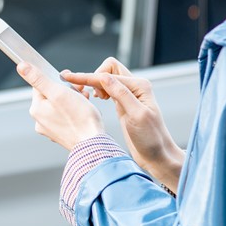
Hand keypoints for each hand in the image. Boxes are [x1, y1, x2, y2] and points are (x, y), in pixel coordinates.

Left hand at [16, 62, 105, 150]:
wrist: (93, 143)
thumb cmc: (79, 118)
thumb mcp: (58, 92)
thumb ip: (38, 78)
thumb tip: (21, 66)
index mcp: (36, 109)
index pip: (40, 85)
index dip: (56, 80)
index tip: (68, 82)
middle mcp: (40, 121)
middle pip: (51, 95)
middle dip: (67, 90)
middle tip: (80, 90)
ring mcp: (50, 129)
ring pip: (60, 106)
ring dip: (72, 99)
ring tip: (84, 101)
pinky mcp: (61, 134)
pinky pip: (65, 117)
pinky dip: (74, 111)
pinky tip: (84, 111)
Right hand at [61, 58, 183, 190]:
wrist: (157, 155)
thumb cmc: (151, 138)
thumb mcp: (136, 116)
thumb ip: (121, 94)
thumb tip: (103, 77)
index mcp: (139, 86)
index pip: (108, 75)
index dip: (88, 77)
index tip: (68, 78)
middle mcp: (135, 87)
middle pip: (108, 69)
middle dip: (93, 77)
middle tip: (83, 92)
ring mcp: (128, 95)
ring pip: (106, 79)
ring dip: (95, 84)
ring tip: (89, 97)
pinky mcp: (123, 104)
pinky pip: (107, 90)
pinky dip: (98, 91)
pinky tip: (95, 99)